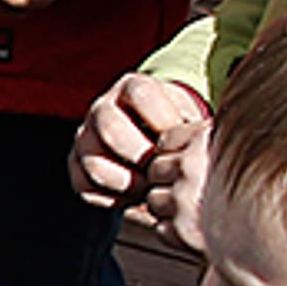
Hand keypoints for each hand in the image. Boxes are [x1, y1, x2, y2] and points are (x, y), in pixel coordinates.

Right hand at [72, 71, 210, 235]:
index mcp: (131, 87)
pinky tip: (134, 197)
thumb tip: (210, 138)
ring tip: (151, 189)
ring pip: (94, 162)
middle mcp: (102, 109)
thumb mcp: (188, 116)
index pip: (141, 94)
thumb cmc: (177, 129)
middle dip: (141, 154)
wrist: (153, 143)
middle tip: (162, 170)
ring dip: (127, 182)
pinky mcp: (76, 166)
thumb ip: (195, 125)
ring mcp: (85, 138)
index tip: (179, 138)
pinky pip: (85, 186)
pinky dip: (112, 197)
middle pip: (110, 127)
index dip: (163, 119)